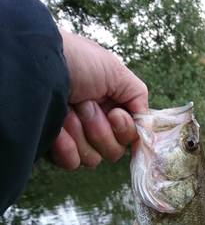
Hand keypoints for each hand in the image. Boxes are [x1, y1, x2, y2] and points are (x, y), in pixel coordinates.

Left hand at [47, 29, 147, 168]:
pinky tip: (57, 128)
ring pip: (93, 158)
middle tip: (84, 105)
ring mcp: (74, 138)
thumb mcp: (115, 70)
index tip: (113, 114)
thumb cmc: (76, 61)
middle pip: (113, 151)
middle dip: (99, 129)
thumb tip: (145, 122)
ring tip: (66, 110)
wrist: (39, 66)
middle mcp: (93, 124)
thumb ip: (137, 95)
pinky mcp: (55, 149)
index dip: (124, 130)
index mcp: (109, 108)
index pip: (129, 137)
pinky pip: (72, 162)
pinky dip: (66, 146)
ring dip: (81, 133)